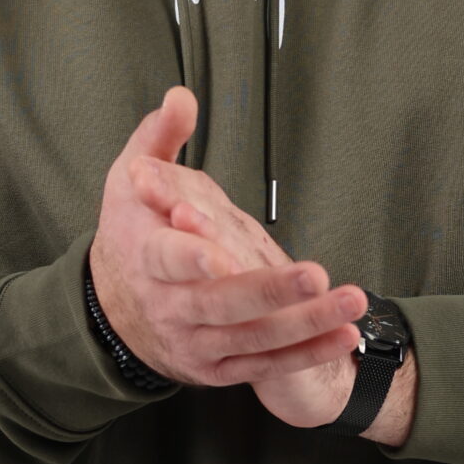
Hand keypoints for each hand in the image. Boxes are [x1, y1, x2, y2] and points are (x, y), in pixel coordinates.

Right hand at [88, 87, 367, 422]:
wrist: (114, 308)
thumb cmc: (133, 231)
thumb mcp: (131, 179)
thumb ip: (160, 137)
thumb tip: (181, 97)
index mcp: (144, 256)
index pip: (166, 258)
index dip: (192, 258)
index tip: (221, 254)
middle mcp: (167, 306)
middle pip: (219, 304)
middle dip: (268, 291)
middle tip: (315, 274)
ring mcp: (192, 341)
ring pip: (250, 338)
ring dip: (303, 325)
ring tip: (350, 302)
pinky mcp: (216, 367)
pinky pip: (263, 365)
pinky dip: (304, 353)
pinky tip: (344, 336)